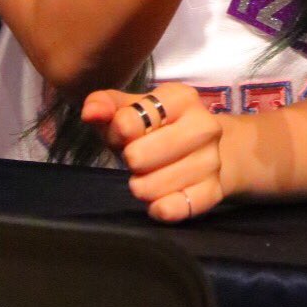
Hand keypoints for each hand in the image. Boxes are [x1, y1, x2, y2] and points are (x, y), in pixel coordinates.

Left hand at [80, 81, 237, 219]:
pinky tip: (156, 205)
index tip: (121, 135)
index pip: (133, 119)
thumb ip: (105, 105)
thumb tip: (91, 113)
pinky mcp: (214, 189)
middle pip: (141, 155)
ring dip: (142, 187)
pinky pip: (183, 206)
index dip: (117, 132)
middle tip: (135, 161)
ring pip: (159, 184)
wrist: (202, 150)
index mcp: (181, 97)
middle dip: (130, 162)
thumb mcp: (129, 110)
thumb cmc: (156, 128)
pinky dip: (163, 209)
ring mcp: (212, 159)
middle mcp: (203, 125)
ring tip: (144, 180)